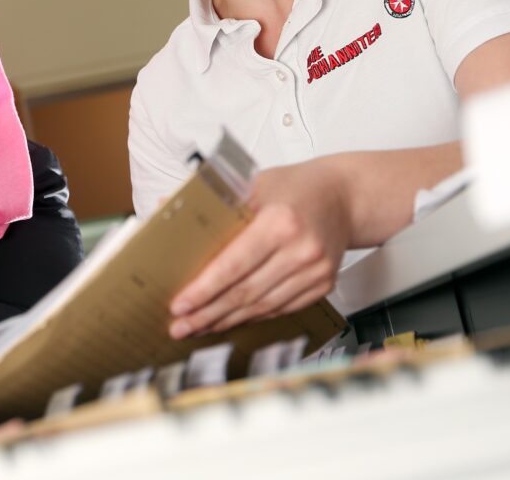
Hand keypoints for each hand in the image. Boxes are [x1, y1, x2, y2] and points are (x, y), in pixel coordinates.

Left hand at [168, 158, 348, 337]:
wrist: (345, 196)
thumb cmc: (295, 187)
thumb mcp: (254, 183)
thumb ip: (212, 202)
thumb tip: (164, 210)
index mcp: (281, 221)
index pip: (234, 264)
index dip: (204, 289)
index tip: (180, 305)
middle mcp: (302, 250)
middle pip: (246, 292)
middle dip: (208, 313)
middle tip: (180, 326)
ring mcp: (316, 271)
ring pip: (263, 306)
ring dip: (228, 320)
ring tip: (199, 326)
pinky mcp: (323, 285)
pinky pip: (281, 308)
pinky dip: (254, 316)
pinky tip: (232, 320)